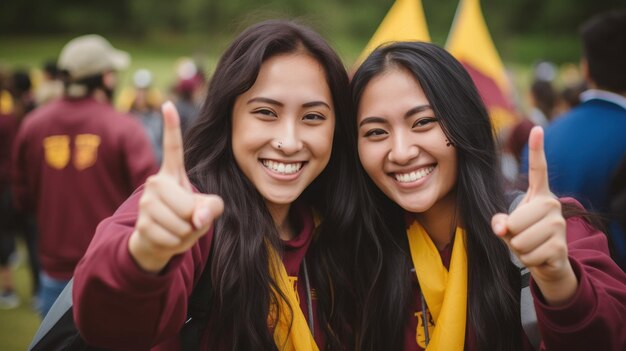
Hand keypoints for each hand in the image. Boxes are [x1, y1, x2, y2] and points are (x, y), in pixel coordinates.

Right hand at [128, 101, 223, 272]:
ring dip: (187, 234)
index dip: (171, 126)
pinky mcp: (142, 224)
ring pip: (183, 224)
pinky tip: (167, 238)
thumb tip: (197, 218)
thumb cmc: (184, 219)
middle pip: (189, 204)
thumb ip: (212, 208)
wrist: (156, 242)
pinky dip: (178, 244)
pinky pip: (174, 238)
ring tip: (177, 229)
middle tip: (186, 220)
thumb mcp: (206, 210)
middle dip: (195, 220)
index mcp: (171, 174)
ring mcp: (146, 203)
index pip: (172, 148)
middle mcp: (155, 183)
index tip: (167, 104)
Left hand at [492, 126, 576, 305]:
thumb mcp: (507, 227)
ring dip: (518, 248)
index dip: (537, 150)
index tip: (537, 128)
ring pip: (519, 239)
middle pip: (515, 221)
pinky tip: (538, 256)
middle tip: (523, 236)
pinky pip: (527, 254)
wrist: (548, 263)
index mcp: (539, 195)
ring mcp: (558, 225)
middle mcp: (553, 205)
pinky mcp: (560, 246)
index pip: (538, 170)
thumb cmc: (525, 238)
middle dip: (511, 234)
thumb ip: (499, 223)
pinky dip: (526, 260)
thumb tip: (501, 228)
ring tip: (531, 246)